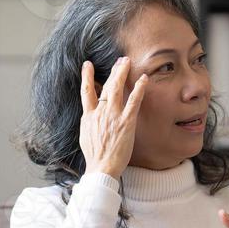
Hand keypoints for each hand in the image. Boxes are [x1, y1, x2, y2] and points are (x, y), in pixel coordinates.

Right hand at [79, 56, 146, 178]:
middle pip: (106, 86)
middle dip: (113, 71)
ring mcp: (113, 116)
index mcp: (88, 116)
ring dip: (122, 72)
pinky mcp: (126, 122)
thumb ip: (88, 122)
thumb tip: (89, 114)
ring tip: (128, 62)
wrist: (101, 167)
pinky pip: (134, 101)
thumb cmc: (94, 156)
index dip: (87, 76)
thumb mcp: (85, 135)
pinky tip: (144, 79)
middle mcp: (100, 112)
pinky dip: (139, 88)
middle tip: (120, 60)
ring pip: (117, 88)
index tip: (87, 65)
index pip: (86, 91)